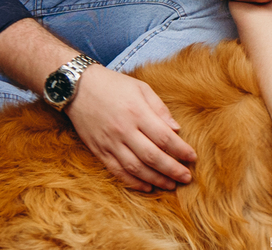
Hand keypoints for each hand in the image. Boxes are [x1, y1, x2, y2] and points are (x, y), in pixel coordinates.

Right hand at [64, 64, 195, 191]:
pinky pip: (117, 171)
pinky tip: (146, 187)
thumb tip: (176, 129)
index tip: (193, 157)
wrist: (78, 88)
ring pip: (135, 168)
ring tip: (170, 185)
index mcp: (137, 112)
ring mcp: (110, 143)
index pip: (164, 137)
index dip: (180, 150)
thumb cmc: (114, 85)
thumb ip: (160, 109)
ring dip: (155, 179)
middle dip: (172, 169)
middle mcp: (124, 130)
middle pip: (152, 156)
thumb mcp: (141, 88)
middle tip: (186, 178)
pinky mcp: (99, 151)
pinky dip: (132, 182)